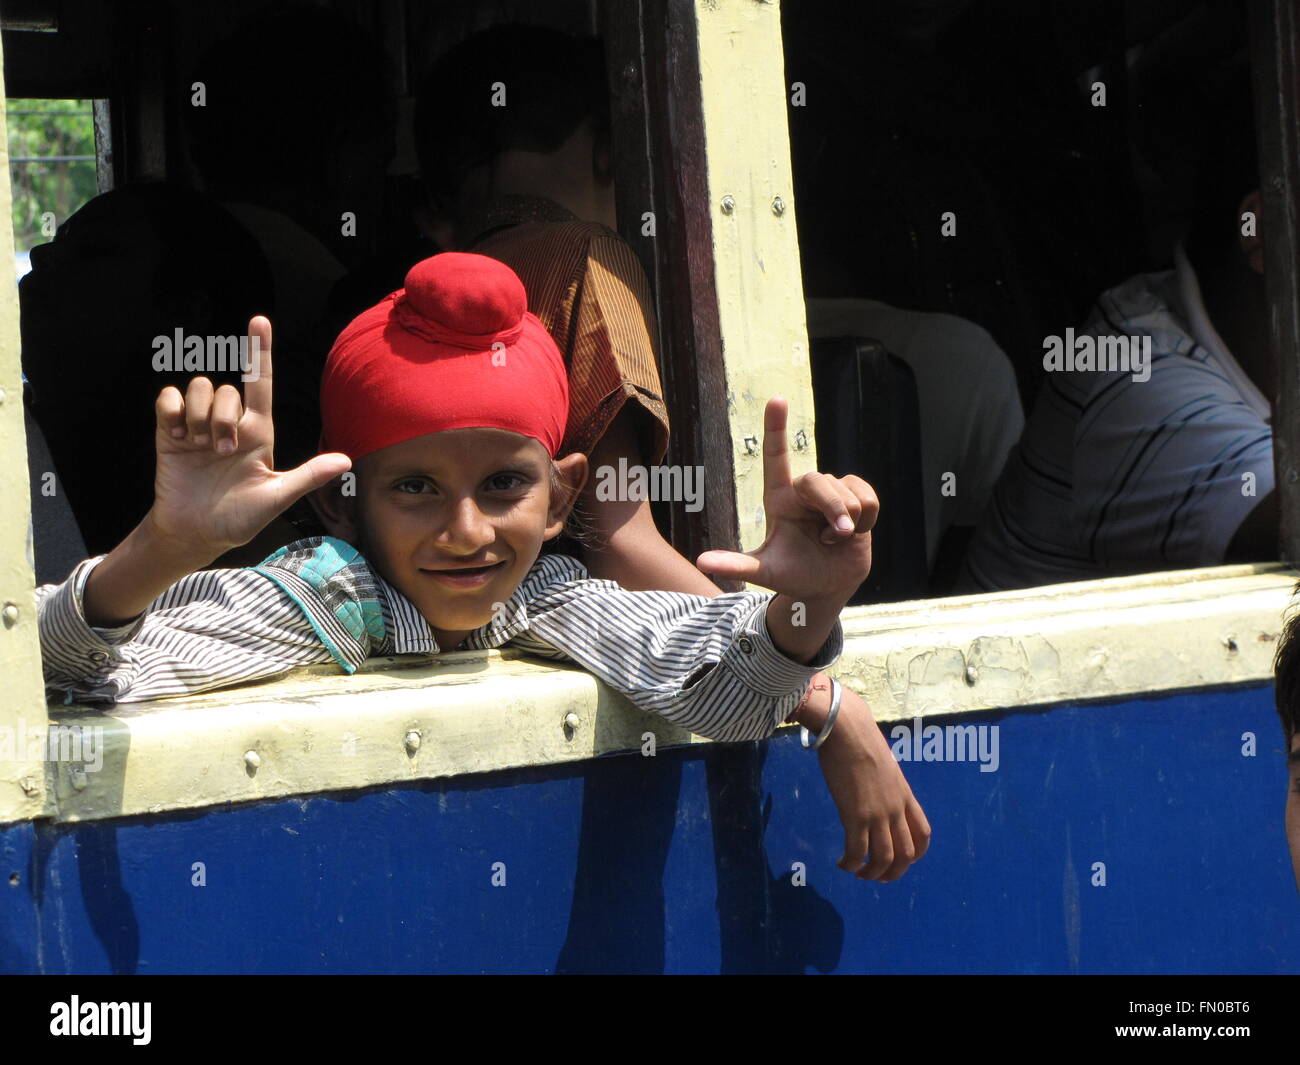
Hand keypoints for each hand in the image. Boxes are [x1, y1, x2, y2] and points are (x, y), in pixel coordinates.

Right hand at [146, 316, 350, 559]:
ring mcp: (199, 425)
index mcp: (258, 432)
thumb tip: (345, 461)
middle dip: (223, 417)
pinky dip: (172, 411)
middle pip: (226, 388)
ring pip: (198, 387)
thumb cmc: (239, 518)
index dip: (260, 351)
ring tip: (202, 448)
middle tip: (222, 452)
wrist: (195, 534)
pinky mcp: (170, 432)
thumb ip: (307, 477)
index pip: (260, 383)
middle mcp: (230, 423)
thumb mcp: (275, 498)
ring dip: (200, 417)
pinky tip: (179, 437)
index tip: (260, 320)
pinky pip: (168, 399)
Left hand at [695, 397, 875, 603]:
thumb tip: (701, 562)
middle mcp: (804, 491)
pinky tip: (854, 533)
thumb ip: (736, 564)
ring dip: (846, 522)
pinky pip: (869, 497)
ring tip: (834, 539)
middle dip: (832, 508)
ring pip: (847, 493)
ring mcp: (832, 493)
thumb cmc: (793, 576)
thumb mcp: (764, 571)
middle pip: (818, 481)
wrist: (827, 588)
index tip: (777, 400)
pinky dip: (866, 520)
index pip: (775, 457)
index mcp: (778, 498)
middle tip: (831, 537)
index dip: (775, 428)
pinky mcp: (857, 498)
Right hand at [799, 678, 931, 880]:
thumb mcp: (883, 765)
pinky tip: (842, 863)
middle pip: (906, 854)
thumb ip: (883, 783)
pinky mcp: (855, 815)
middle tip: (877, 877)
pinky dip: (851, 863)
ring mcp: (877, 814)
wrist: (848, 730)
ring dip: (872, 873)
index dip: (915, 854)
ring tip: (858, 873)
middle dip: (893, 873)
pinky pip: (857, 851)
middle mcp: (896, 809)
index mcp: (905, 795)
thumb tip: (872, 788)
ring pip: (884, 858)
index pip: (923, 833)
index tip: (900, 860)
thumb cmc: (861, 739)